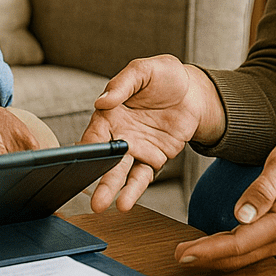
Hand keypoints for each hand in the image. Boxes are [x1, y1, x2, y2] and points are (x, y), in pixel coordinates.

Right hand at [82, 55, 223, 211]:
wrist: (194, 92)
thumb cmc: (166, 76)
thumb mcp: (143, 70)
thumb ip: (122, 85)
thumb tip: (101, 101)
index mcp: (111, 113)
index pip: (95, 132)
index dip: (88, 146)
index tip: (81, 159)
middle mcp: (120, 134)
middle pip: (104, 157)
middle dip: (96, 176)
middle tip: (88, 193)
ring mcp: (137, 149)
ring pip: (121, 172)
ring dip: (111, 188)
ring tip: (102, 205)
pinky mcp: (155, 159)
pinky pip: (143, 176)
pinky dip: (134, 189)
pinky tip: (125, 202)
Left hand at [172, 134, 275, 271]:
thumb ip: (263, 189)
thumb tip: (242, 214)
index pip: (239, 242)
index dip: (210, 250)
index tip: (185, 252)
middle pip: (237, 255)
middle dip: (206, 258)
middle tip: (177, 255)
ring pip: (240, 256)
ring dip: (214, 258)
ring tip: (186, 253)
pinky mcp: (272, 235)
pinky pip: (245, 249)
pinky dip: (225, 251)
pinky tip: (208, 247)